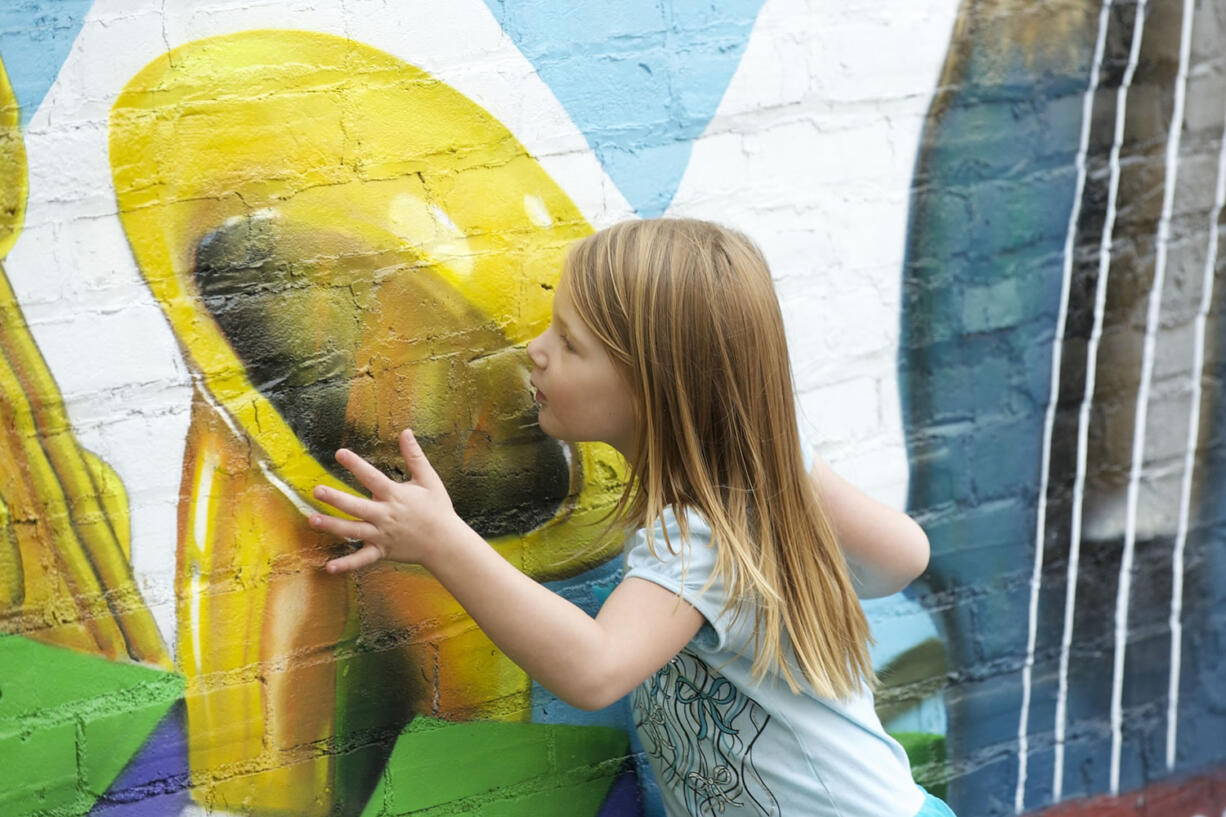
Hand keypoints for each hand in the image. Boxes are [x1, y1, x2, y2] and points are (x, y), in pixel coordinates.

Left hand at [309, 429, 464, 572]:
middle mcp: (385, 516)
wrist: (445, 542)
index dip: (356, 465)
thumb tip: (406, 432)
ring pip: (353, 530)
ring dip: (332, 526)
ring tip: (313, 520)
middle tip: (317, 490)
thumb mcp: (429, 479)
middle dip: (336, 498)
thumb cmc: (438, 509)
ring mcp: (382, 535)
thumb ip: (415, 456)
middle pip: (357, 506)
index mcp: (395, 496)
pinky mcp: (382, 551)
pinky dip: (347, 564)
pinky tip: (330, 567)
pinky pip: (362, 559)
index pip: (372, 478)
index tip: (340, 453)